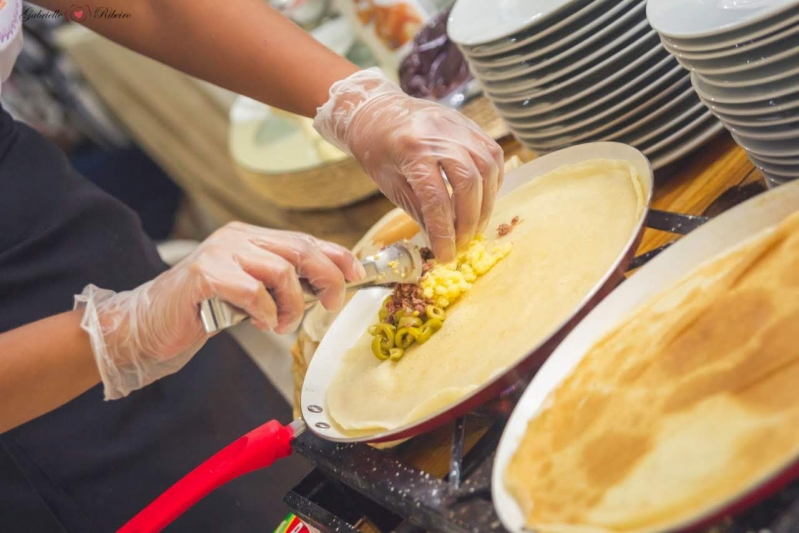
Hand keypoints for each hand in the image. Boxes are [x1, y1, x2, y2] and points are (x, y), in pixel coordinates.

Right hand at [74, 223, 364, 398]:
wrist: (149, 326)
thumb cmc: (204, 310)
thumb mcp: (251, 292)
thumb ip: (281, 282)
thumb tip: (326, 286)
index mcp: (250, 237)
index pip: (304, 239)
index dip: (336, 255)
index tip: (357, 273)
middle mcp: (237, 237)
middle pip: (300, 249)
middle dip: (326, 278)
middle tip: (329, 305)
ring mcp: (219, 252)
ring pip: (280, 270)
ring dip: (292, 305)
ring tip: (282, 324)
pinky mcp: (204, 275)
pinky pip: (253, 290)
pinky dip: (266, 312)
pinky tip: (262, 324)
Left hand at [314, 68, 503, 261]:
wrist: (376, 110)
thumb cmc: (376, 149)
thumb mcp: (389, 184)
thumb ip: (419, 211)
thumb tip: (443, 241)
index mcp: (411, 149)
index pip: (436, 198)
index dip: (444, 232)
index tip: (447, 256)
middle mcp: (439, 134)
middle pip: (469, 183)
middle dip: (469, 221)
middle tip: (463, 243)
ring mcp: (458, 126)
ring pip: (487, 168)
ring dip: (486, 204)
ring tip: (474, 227)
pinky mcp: (469, 124)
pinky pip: (492, 155)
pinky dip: (492, 182)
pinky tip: (482, 201)